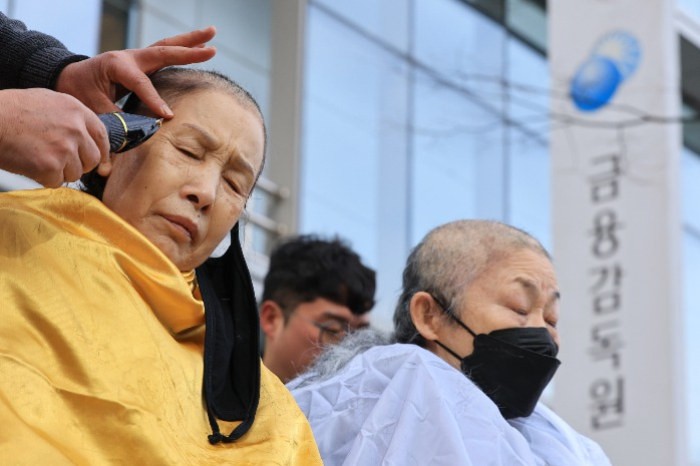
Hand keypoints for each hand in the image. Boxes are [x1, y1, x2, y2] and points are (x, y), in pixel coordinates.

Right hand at [0, 89, 108, 186]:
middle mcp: (75, 128)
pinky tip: (29, 164)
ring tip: (37, 158)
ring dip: (59, 172)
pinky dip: (43, 178)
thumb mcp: (46, 101)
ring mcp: (65, 147)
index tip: (100, 160)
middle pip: (93, 158)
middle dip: (79, 164)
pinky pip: (56, 181)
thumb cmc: (9, 110)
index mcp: (75, 110)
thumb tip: (85, 134)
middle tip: (60, 162)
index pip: (102, 135)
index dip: (102, 150)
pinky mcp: (51, 165)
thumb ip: (70, 116)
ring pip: (75, 173)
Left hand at [55, 26, 216, 117]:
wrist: (70, 78)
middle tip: (212, 46)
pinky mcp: (142, 62)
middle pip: (163, 50)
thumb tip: (129, 145)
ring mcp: (137, 57)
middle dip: (189, 50)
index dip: (154, 100)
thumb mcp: (92, 108)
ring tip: (212, 34)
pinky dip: (183, 50)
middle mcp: (129, 57)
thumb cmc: (79, 93)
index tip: (168, 117)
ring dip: (191, 41)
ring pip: (167, 47)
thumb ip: (113, 123)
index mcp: (116, 65)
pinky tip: (199, 48)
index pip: (141, 83)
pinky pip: (166, 54)